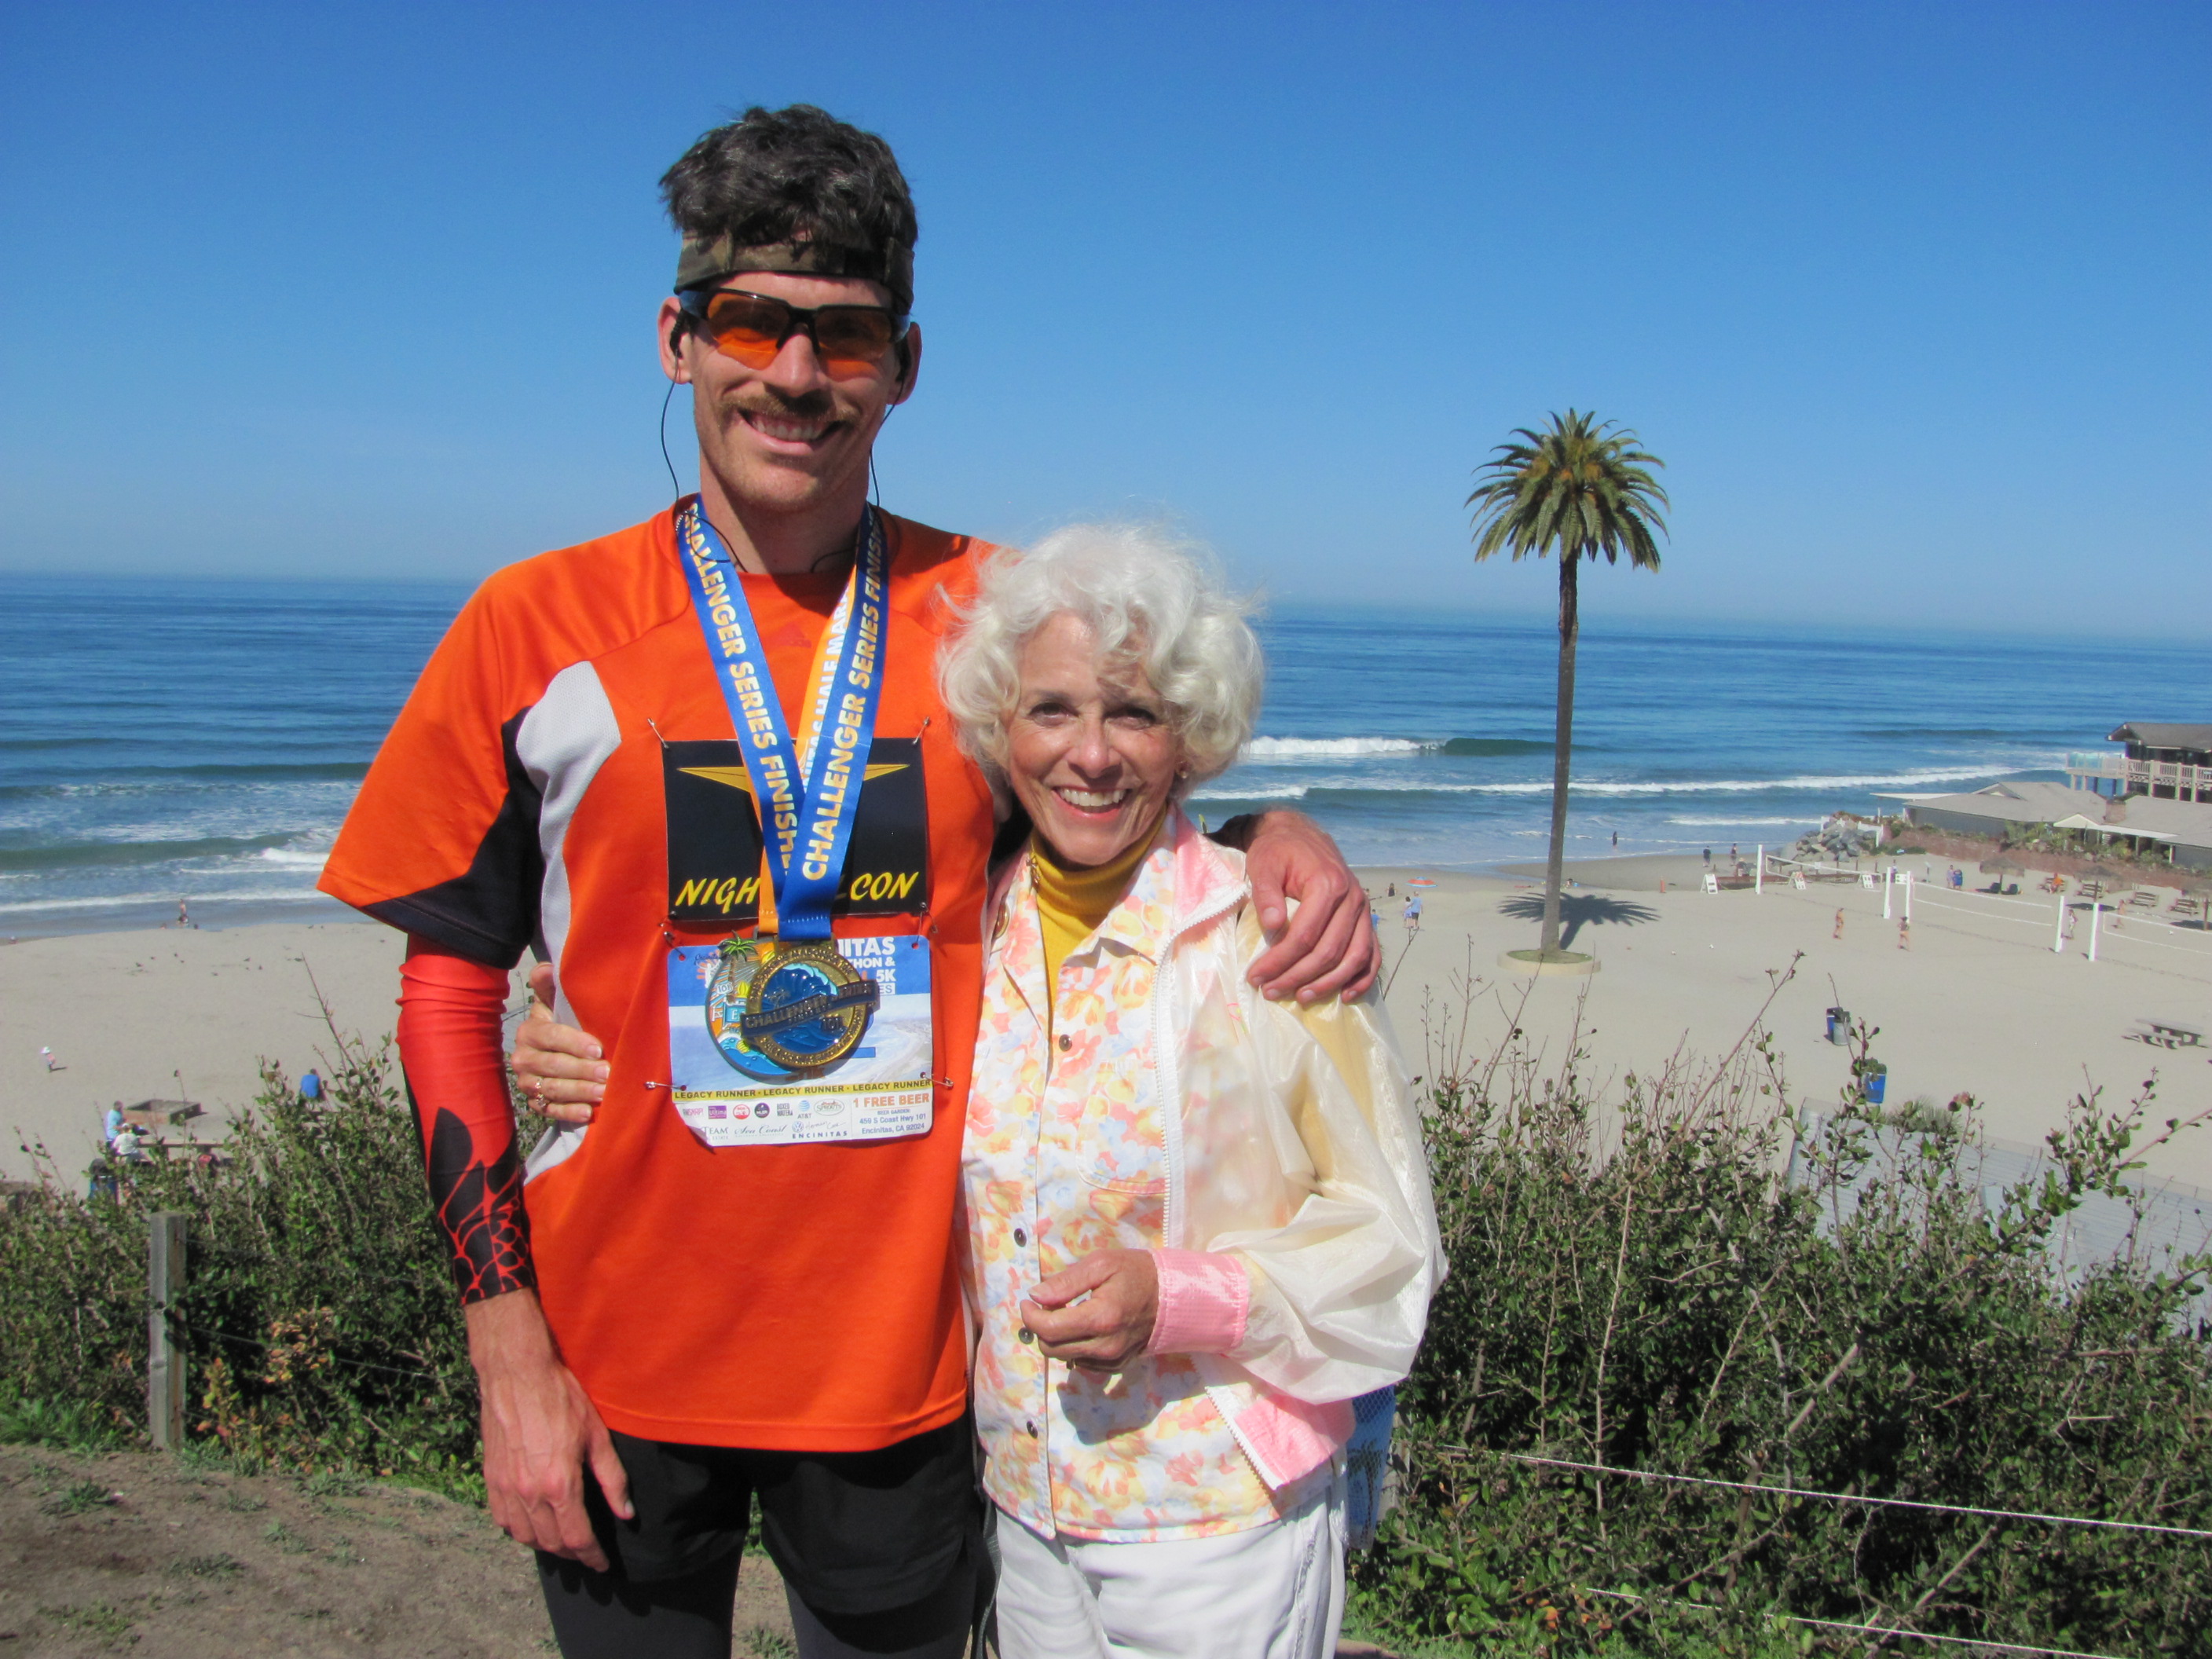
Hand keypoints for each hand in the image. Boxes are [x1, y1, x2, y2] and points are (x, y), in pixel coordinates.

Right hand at [465, 1288, 631, 1569]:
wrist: (517, 1374)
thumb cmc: (561, 1398)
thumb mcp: (597, 1435)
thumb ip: (612, 1479)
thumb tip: (624, 1512)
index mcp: (559, 1485)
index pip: (577, 1538)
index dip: (591, 1556)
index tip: (601, 1564)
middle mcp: (529, 1493)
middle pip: (551, 1543)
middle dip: (572, 1553)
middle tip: (586, 1553)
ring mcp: (506, 1488)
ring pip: (524, 1536)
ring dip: (545, 1545)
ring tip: (562, 1542)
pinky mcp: (491, 1478)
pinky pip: (502, 1520)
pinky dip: (519, 1531)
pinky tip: (531, 1525)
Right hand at [510, 963, 606, 1124]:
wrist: (551, 1051)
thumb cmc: (561, 1023)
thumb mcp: (555, 1003)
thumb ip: (551, 987)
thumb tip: (547, 968)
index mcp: (529, 1031)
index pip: (550, 1037)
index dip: (573, 1042)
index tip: (597, 1048)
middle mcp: (523, 1059)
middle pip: (553, 1066)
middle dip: (582, 1070)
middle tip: (607, 1073)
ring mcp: (528, 1083)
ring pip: (553, 1090)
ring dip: (580, 1092)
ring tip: (603, 1092)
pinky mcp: (535, 1103)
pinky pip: (551, 1111)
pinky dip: (570, 1112)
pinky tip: (589, 1113)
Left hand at [1020, 1249, 1158, 1370]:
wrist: (1172, 1297)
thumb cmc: (1135, 1273)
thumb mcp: (1101, 1264)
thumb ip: (1066, 1282)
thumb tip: (1036, 1295)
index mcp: (1101, 1318)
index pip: (1049, 1328)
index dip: (1030, 1315)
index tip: (1029, 1300)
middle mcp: (1105, 1346)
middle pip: (1051, 1347)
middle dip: (1040, 1327)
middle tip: (1046, 1305)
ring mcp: (1111, 1360)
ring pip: (1063, 1357)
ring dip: (1055, 1337)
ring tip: (1064, 1314)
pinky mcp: (1115, 1367)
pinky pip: (1080, 1362)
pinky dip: (1072, 1346)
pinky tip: (1081, 1327)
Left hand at [1242, 810, 1378, 1002]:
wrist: (1300, 835)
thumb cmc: (1279, 851)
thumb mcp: (1264, 865)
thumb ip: (1266, 894)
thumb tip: (1273, 926)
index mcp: (1327, 885)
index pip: (1304, 936)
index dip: (1280, 961)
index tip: (1256, 977)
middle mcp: (1351, 899)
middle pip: (1329, 951)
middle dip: (1298, 976)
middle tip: (1271, 992)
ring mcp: (1363, 910)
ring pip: (1354, 957)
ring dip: (1329, 983)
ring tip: (1302, 997)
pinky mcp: (1366, 918)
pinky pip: (1372, 953)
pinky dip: (1362, 977)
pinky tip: (1346, 995)